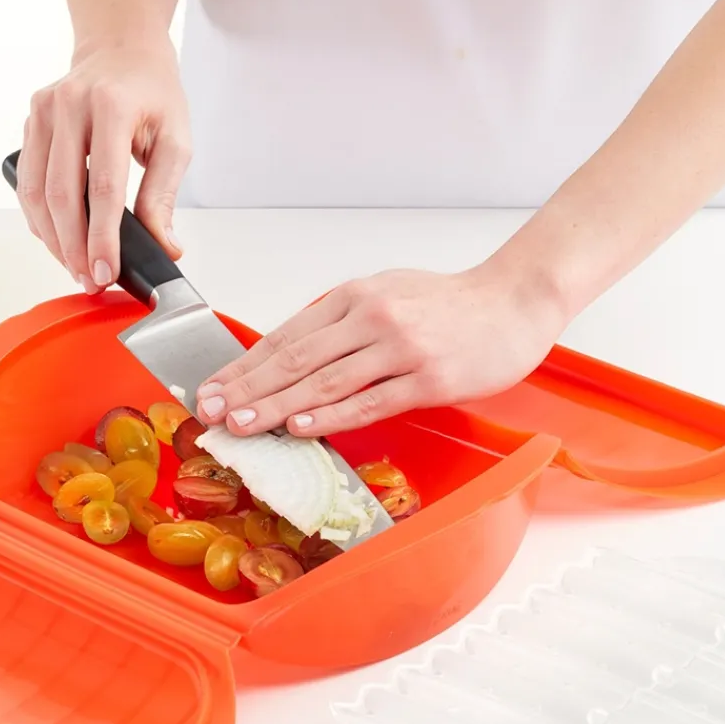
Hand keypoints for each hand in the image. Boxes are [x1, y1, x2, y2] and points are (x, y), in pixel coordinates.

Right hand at [17, 39, 190, 292]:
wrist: (121, 47)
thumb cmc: (152, 91)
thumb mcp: (176, 138)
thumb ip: (164, 194)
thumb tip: (163, 246)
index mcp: (111, 106)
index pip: (102, 186)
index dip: (102, 237)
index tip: (106, 271)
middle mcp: (69, 104)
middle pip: (62, 194)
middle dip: (74, 248)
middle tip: (90, 281)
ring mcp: (43, 111)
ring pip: (36, 192)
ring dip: (53, 239)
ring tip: (75, 268)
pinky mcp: (30, 121)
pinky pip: (27, 181)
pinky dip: (40, 217)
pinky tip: (58, 240)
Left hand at [194, 261, 567, 436]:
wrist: (514, 301)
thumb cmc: (448, 304)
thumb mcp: (384, 295)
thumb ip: (339, 325)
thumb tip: (287, 361)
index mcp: (353, 297)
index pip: (284, 337)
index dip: (242, 367)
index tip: (211, 389)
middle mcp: (371, 317)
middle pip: (294, 359)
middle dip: (247, 389)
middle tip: (211, 412)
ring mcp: (400, 348)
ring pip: (325, 381)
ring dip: (278, 406)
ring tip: (243, 425)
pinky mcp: (428, 377)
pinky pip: (371, 401)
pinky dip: (332, 416)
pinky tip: (301, 428)